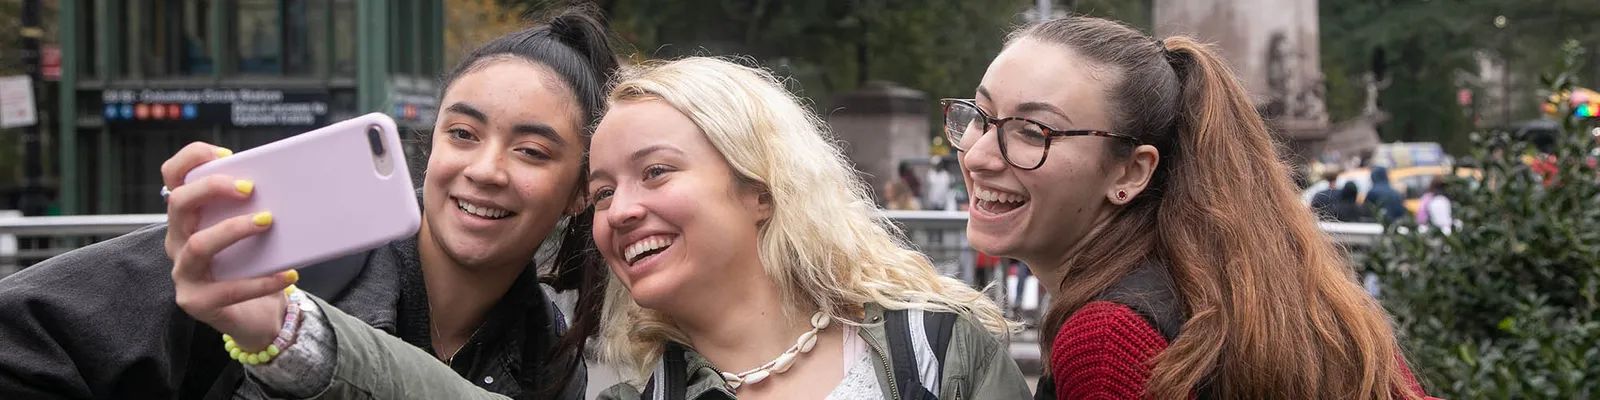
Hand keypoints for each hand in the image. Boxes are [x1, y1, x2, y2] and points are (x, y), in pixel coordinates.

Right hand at [161, 141, 292, 350]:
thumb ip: (255, 206)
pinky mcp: (197, 302)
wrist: (258, 315)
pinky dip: (262, 280)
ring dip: (234, 229)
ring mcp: (184, 273)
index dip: (190, 159)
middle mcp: (178, 241)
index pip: (172, 178)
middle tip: (249, 187)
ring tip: (267, 222)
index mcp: (188, 217)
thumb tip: (290, 179)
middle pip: (177, 204)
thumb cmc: (255, 265)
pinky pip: (228, 289)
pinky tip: (288, 274)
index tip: (224, 153)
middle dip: (211, 188)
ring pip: (199, 245)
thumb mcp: (252, 231)